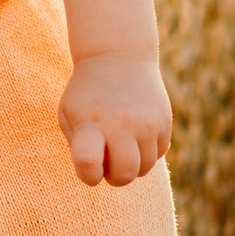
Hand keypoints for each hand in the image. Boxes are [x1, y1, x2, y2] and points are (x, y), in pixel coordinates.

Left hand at [59, 51, 171, 185]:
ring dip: (131, 165)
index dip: (87, 174)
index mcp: (91, 123)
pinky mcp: (164, 122)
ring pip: (144, 168)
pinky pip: (158, 154)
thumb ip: (79, 147)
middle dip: (114, 177)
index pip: (88, 163)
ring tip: (119, 145)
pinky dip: (146, 152)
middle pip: (124, 174)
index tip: (87, 164)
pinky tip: (134, 133)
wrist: (119, 58)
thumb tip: (100, 175)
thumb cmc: (86, 94)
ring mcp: (147, 124)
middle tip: (107, 162)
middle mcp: (121, 124)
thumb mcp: (70, 114)